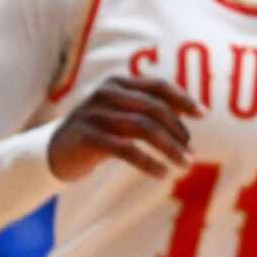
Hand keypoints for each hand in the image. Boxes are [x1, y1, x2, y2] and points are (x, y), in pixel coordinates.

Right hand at [47, 76, 202, 182]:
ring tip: (185, 165)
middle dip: (178, 131)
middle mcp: (107, 93)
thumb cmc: (99, 132)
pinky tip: (162, 173)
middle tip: (192, 152)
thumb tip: (191, 117)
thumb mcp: (122, 114)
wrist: (52, 152)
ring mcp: (95, 114)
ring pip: (144, 128)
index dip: (183, 99)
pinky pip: (126, 149)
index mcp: (118, 83)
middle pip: (155, 109)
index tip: (203, 114)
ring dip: (170, 148)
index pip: (158, 86)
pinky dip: (148, 162)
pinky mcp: (88, 137)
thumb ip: (149, 110)